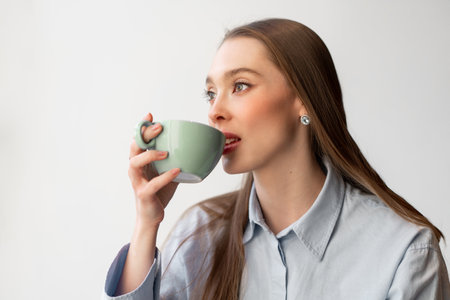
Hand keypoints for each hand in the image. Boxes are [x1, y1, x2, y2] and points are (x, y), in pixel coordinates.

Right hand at [128, 113, 180, 227]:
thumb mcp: (168, 173)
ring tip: (166, 152)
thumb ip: (176, 161)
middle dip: (144, 135)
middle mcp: (135, 169)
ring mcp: (137, 182)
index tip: (150, 116)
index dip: (141, 127)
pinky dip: (165, 176)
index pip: (137, 140)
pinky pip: (153, 184)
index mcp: (140, 162)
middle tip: (159, 128)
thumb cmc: (159, 193)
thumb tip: (197, 149)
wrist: (152, 217)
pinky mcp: (143, 194)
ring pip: (134, 163)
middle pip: (133, 147)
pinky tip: (177, 171)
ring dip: (149, 155)